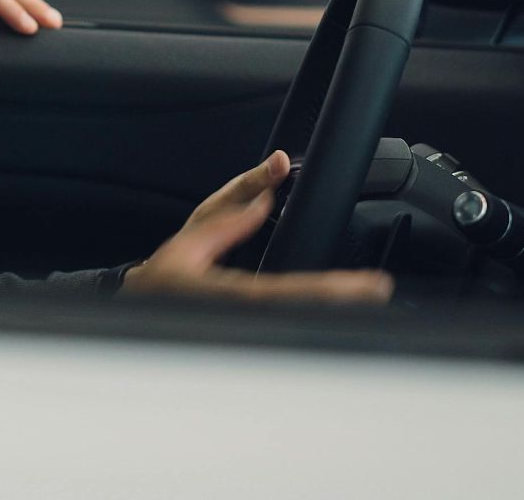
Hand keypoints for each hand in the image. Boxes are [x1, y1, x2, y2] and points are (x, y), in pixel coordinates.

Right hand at [120, 150, 393, 304]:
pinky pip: (290, 318)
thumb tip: (266, 199)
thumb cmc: (161, 278)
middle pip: (306, 311)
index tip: (365, 284)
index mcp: (231, 295)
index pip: (291, 291)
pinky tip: (333, 304)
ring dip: (333, 307)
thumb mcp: (189, 240)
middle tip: (379, 288)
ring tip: (365, 294)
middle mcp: (246, 315)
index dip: (332, 290)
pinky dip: (315, 310)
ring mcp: (250, 325)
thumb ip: (230, 220)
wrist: (144, 304)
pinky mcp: (251, 325)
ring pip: (300, 320)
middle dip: (344, 301)